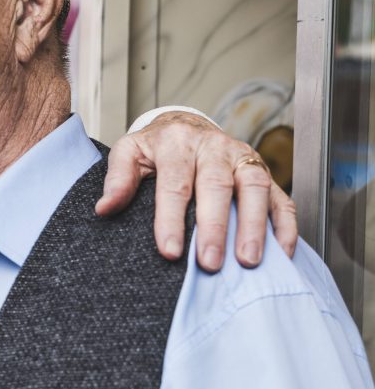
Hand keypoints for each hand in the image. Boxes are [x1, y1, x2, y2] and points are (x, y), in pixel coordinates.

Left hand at [95, 111, 297, 270]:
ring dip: (253, 227)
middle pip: (217, 187)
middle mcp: (215, 148)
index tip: (168, 251)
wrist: (186, 126)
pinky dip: (284, 226)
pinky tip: (279, 253)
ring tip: (248, 262)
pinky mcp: (264, 172)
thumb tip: (105, 208)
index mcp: (177, 143)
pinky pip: (280, 198)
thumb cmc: (156, 147)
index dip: (171, 219)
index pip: (175, 183)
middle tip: (209, 263)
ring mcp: (243, 159)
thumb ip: (118, 179)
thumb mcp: (129, 152)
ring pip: (255, 189)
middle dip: (214, 227)